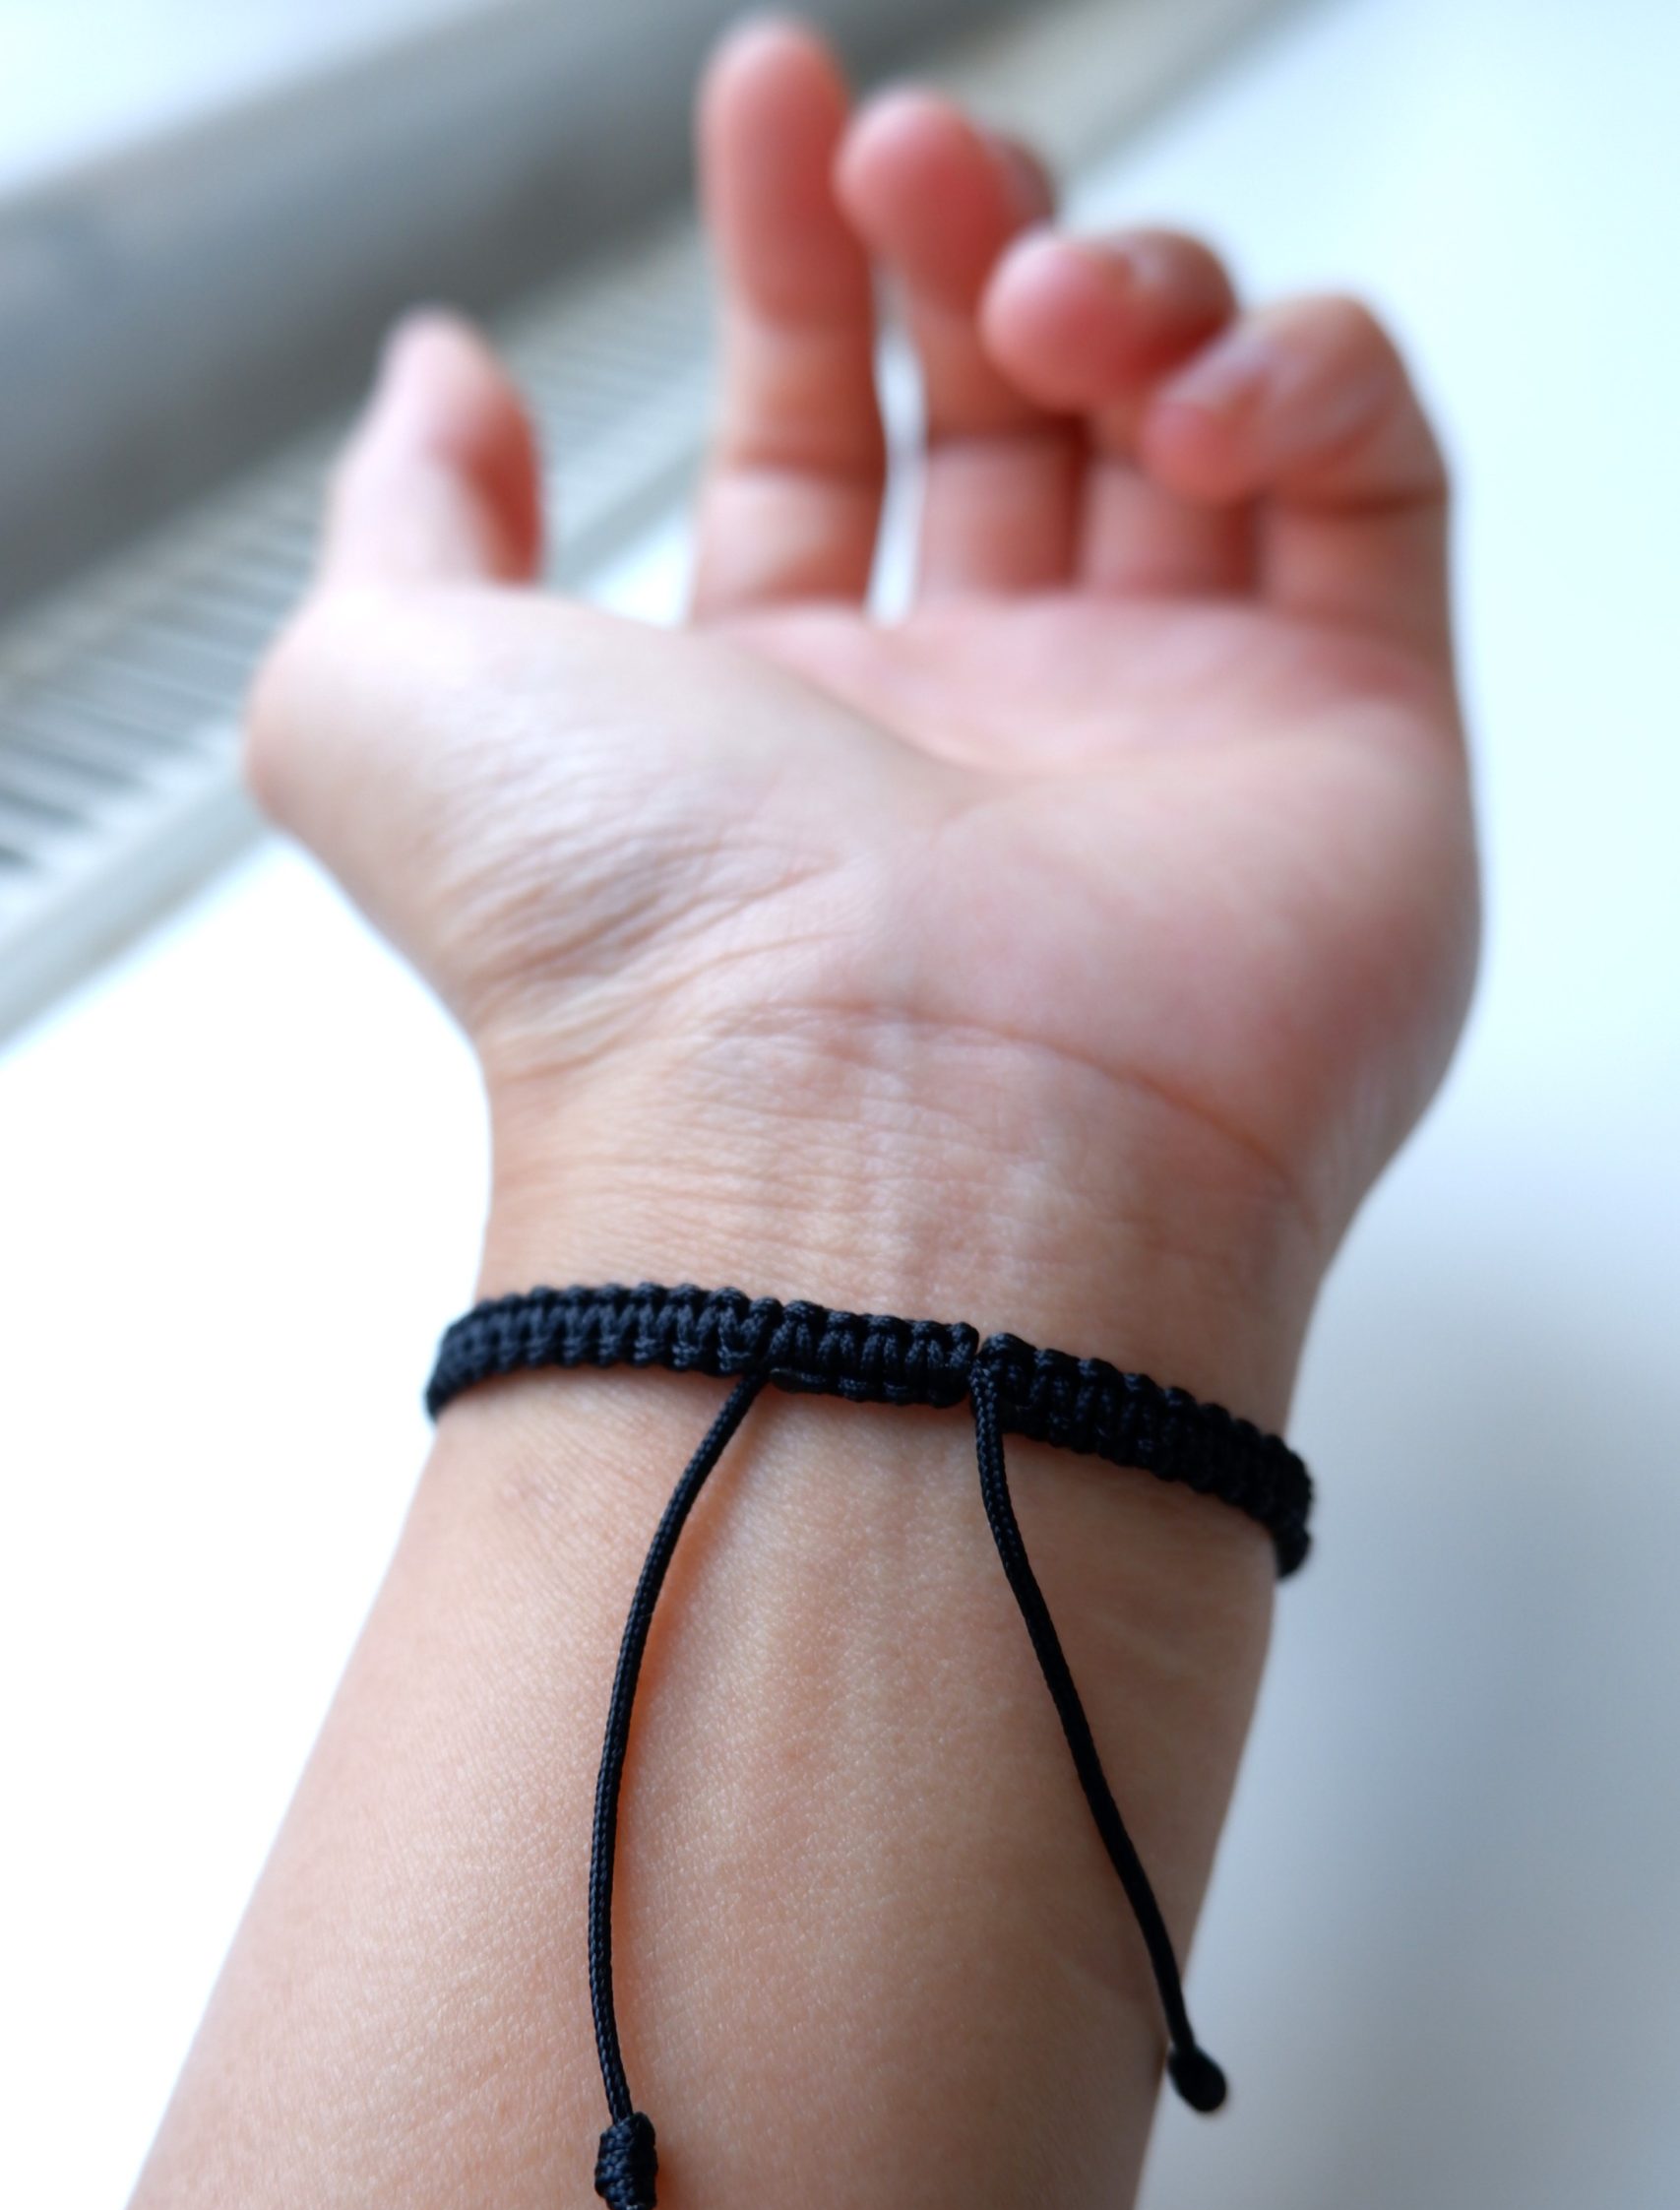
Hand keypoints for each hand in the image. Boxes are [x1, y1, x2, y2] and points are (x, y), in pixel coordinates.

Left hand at [247, 20, 1476, 1410]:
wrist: (876, 1151)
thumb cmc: (633, 960)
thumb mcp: (381, 699)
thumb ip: (400, 521)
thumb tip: (445, 385)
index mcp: (776, 733)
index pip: (815, 444)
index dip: (792, 263)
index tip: (777, 107)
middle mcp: (978, 742)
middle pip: (1010, 412)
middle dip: (962, 242)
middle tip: (913, 165)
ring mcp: (1172, 741)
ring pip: (1199, 427)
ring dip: (1129, 289)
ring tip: (1042, 300)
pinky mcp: (1353, 745)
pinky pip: (1376, 486)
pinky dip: (1305, 376)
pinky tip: (1194, 401)